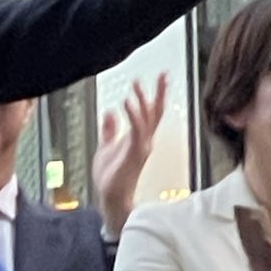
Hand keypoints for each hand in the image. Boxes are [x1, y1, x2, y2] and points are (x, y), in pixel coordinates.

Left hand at [91, 75, 167, 235]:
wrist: (111, 197)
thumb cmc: (110, 177)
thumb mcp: (106, 147)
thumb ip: (110, 130)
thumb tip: (109, 112)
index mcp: (138, 138)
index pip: (150, 113)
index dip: (154, 95)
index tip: (158, 78)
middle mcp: (144, 141)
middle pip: (155, 112)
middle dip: (160, 93)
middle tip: (164, 74)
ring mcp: (141, 146)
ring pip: (146, 118)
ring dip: (142, 100)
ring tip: (137, 84)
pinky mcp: (135, 152)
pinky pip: (137, 129)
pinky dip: (133, 114)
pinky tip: (127, 102)